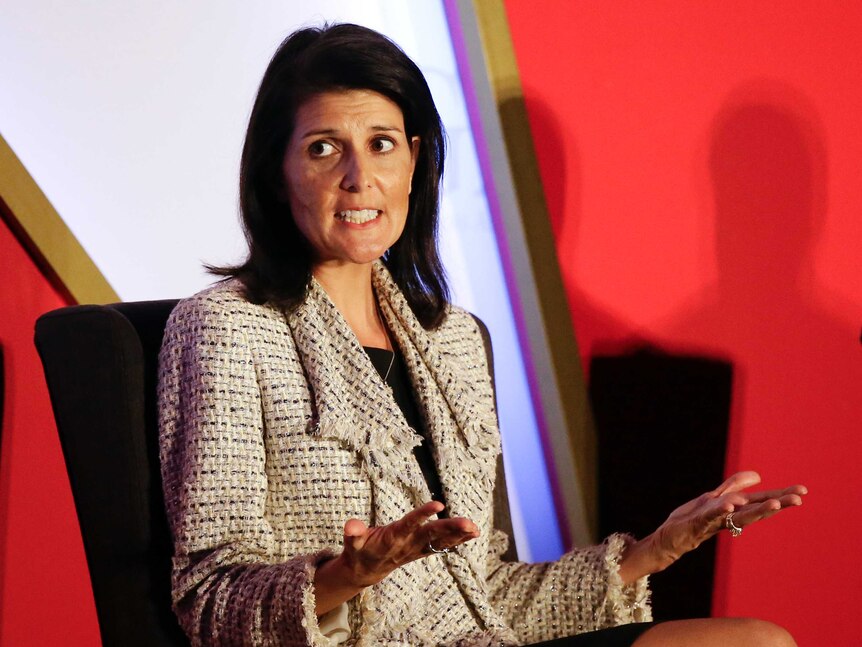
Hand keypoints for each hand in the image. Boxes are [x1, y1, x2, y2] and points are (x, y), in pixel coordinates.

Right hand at [340, 500, 479, 586]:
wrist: (366, 571)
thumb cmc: (359, 550)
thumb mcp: (353, 542)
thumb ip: (353, 532)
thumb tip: (351, 525)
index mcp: (393, 538)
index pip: (410, 524)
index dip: (423, 515)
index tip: (438, 504)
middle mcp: (408, 544)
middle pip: (432, 535)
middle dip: (451, 529)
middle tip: (469, 523)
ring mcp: (417, 549)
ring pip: (441, 541)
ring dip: (459, 535)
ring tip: (475, 528)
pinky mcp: (422, 551)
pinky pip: (443, 545)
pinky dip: (458, 540)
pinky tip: (473, 533)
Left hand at [619, 471, 806, 583]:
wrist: (667, 541)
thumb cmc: (691, 520)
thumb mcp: (713, 499)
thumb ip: (733, 486)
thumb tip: (758, 475)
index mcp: (732, 511)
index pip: (759, 502)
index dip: (780, 496)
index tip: (803, 491)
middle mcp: (727, 518)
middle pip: (755, 511)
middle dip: (777, 504)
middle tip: (798, 499)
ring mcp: (713, 522)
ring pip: (737, 516)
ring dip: (756, 510)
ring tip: (774, 504)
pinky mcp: (696, 524)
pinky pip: (710, 517)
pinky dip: (720, 511)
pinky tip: (730, 505)